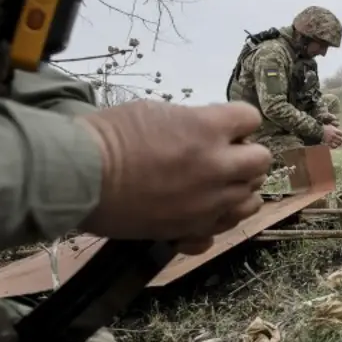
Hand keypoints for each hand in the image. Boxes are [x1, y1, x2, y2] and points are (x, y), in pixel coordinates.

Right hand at [78, 100, 271, 245]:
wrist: (79, 177)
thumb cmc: (109, 136)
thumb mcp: (156, 111)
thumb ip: (194, 123)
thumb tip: (209, 132)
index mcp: (209, 130)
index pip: (251, 118)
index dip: (238, 121)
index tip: (224, 125)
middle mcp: (218, 167)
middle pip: (262, 162)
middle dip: (247, 155)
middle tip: (224, 155)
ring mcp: (209, 203)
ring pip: (251, 200)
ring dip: (240, 190)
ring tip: (217, 186)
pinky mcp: (192, 229)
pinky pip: (223, 228)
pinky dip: (217, 220)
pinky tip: (202, 212)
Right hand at [321, 124, 341, 148]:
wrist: (318, 131)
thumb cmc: (325, 128)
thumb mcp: (331, 126)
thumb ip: (336, 127)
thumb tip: (339, 126)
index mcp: (335, 131)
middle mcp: (334, 135)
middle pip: (341, 140)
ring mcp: (331, 139)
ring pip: (338, 143)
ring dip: (340, 144)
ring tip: (340, 144)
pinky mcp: (328, 143)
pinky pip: (333, 146)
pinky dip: (335, 146)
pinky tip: (335, 146)